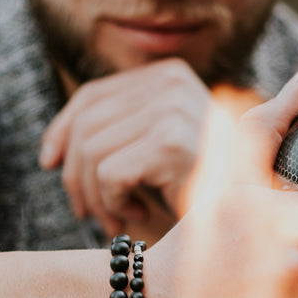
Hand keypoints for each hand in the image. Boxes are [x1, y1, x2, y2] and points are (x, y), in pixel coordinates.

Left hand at [39, 60, 219, 244]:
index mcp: (169, 74)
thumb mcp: (151, 153)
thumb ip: (112, 136)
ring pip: (90, 152)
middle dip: (75, 174)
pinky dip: (113, 204)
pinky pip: (107, 174)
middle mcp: (173, 82)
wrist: (248, 222)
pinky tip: (138, 216)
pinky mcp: (171, 144)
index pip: (92, 95)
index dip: (61, 130)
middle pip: (86, 124)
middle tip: (87, 211)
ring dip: (95, 198)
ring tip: (116, 218)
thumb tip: (49, 151)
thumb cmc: (198, 192)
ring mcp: (174, 109)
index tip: (49, 163)